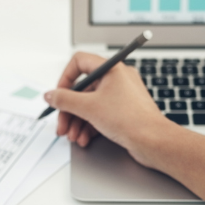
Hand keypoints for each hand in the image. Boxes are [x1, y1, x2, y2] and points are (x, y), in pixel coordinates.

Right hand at [45, 52, 167, 163]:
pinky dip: (89, 126)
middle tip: (62, 125)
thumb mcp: (89, 108)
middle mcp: (117, 79)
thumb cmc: (131, 120)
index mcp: (111, 69)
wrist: (153, 141)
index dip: (65, 79)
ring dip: (77, 122)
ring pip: (90, 105)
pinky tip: (84, 139)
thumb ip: (64, 100)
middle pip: (82, 89)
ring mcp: (121, 96)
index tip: (59, 96)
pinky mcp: (123, 112)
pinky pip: (100, 115)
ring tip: (73, 136)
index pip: (79, 62)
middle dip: (69, 110)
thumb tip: (50, 95)